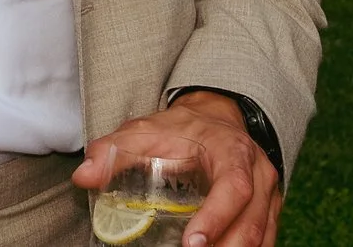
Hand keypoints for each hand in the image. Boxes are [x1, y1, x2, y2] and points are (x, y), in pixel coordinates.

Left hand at [73, 93, 280, 246]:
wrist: (216, 118)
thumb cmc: (182, 129)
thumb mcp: (146, 132)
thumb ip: (114, 151)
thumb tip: (83, 176)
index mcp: (233, 153)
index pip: (234, 188)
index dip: (216, 218)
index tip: (192, 242)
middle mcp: (259, 175)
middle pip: (252, 221)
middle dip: (227, 246)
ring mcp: (269, 196)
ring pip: (262, 235)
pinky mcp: (268, 212)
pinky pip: (265, 239)